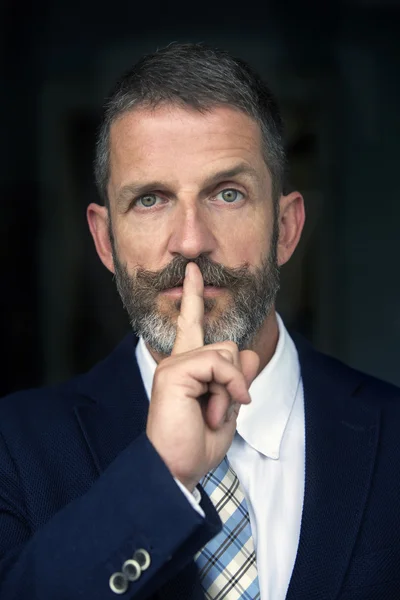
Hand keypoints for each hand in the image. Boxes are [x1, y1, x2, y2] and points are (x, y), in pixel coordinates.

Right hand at [146, 262, 258, 491]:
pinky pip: (219, 364)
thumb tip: (251, 353)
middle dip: (237, 380)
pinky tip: (217, 410)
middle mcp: (178, 360)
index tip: (193, 271)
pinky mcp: (174, 371)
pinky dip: (229, 387)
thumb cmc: (196, 444)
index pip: (191, 324)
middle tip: (222, 412)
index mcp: (187, 367)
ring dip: (232, 389)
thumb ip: (238, 380)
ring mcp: (174, 364)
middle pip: (228, 346)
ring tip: (214, 415)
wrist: (176, 469)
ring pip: (228, 354)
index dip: (193, 297)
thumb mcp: (228, 409)